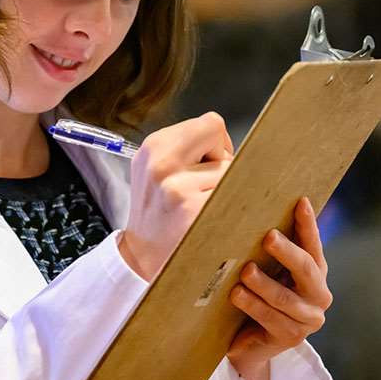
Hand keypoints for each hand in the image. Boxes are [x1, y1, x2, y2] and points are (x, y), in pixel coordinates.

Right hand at [119, 112, 232, 281]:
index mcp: (154, 147)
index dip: (214, 145)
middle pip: (221, 139)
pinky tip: (209, 219)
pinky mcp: (194, 211)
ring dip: (225, 187)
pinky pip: (234, 196)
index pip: (211, 122)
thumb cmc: (159, 211)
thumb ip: (187, 148)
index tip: (202, 166)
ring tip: (201, 206)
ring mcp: (178, 188)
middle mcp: (162, 163)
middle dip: (220, 160)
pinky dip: (231, 207)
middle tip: (200, 188)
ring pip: (231, 170)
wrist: (142, 257)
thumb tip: (238, 142)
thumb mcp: (158, 169)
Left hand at [226, 197, 332, 379]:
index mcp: (316, 273)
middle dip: (286, 251)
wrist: (251, 342)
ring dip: (262, 283)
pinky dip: (252, 304)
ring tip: (244, 271)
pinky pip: (270, 318)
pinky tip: (237, 294)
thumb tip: (251, 214)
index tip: (300, 201)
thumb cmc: (258, 296)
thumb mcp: (269, 271)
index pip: (313, 245)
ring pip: (284, 297)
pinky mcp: (291, 337)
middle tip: (268, 236)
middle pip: (306, 269)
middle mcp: (318, 295)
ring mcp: (307, 319)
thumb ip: (269, 251)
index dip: (308, 224)